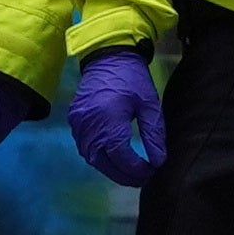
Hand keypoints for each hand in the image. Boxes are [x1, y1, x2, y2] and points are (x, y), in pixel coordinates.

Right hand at [64, 45, 167, 188]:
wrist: (107, 55)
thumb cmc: (132, 78)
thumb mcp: (150, 104)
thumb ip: (154, 135)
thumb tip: (160, 161)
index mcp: (108, 120)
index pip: (121, 157)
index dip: (136, 169)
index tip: (152, 172)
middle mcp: (89, 126)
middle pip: (104, 162)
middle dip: (124, 175)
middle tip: (143, 179)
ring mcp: (78, 125)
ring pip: (92, 158)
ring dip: (111, 168)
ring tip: (131, 173)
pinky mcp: (74, 122)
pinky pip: (86, 147)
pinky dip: (100, 157)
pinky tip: (114, 159)